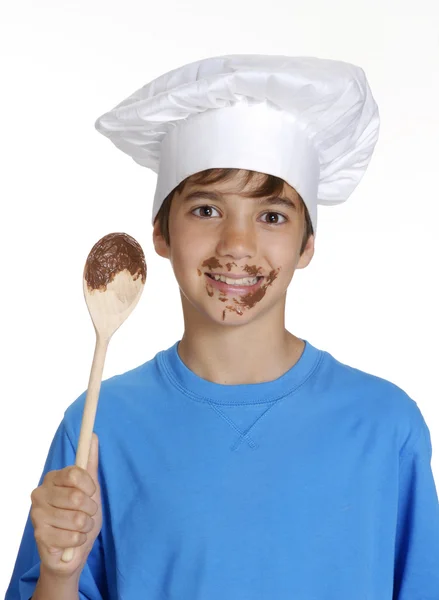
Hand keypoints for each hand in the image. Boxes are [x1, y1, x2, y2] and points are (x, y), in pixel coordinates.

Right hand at [30, 433, 101, 578]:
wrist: (72, 551)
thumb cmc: (81, 516)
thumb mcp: (91, 488)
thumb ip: (90, 462)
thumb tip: (92, 435)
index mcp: (53, 478)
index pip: (75, 473)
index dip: (89, 485)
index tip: (91, 492)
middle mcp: (40, 493)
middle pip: (77, 497)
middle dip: (90, 509)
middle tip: (87, 514)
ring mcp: (37, 514)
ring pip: (77, 518)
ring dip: (86, 526)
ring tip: (80, 528)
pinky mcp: (39, 536)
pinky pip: (72, 537)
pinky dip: (79, 540)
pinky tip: (72, 540)